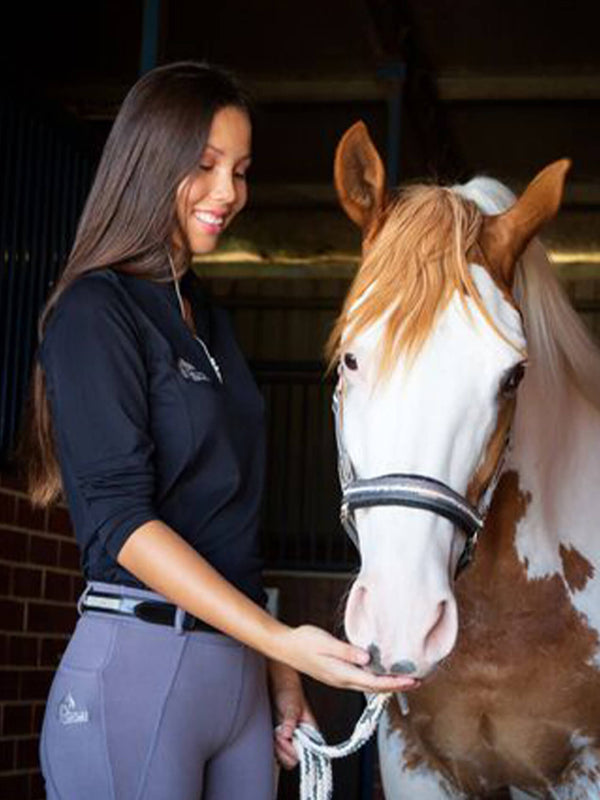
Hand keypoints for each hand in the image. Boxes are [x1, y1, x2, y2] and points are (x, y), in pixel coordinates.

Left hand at [268, 661, 315, 768]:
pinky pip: (277, 752)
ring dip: (277, 749)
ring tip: (275, 732)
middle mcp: (302, 738)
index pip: (307, 753)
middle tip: (278, 734)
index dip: (295, 750)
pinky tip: (271, 735)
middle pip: (294, 759)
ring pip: (284, 758)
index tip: (285, 738)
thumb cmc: (290, 691)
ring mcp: (291, 739)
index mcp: (311, 731)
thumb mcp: (292, 704)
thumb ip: (290, 720)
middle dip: (284, 750)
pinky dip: (273, 747)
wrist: (278, 683)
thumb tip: (287, 735)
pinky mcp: (281, 739)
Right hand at [274, 625, 418, 692]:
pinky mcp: (336, 674)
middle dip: (397, 686)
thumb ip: (346, 651)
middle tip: (418, 681)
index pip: (374, 683)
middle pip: (374, 688)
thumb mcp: (325, 642)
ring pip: (368, 685)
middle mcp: (342, 680)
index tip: (413, 681)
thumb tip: (368, 659)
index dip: (395, 683)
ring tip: (405, 678)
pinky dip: (375, 678)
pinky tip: (381, 672)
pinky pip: (361, 680)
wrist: (284, 647)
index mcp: (341, 674)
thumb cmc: (303, 641)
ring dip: (387, 684)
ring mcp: (339, 679)